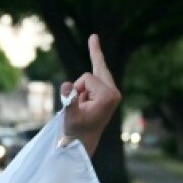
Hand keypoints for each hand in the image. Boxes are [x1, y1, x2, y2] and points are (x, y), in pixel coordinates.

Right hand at [60, 35, 120, 156]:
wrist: (82, 146)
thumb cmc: (75, 132)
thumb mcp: (70, 117)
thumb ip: (69, 100)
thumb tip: (67, 86)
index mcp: (108, 95)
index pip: (87, 77)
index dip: (76, 88)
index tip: (76, 104)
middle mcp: (114, 92)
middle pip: (98, 69)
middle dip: (95, 54)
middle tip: (93, 36)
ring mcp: (113, 94)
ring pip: (93, 76)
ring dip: (82, 88)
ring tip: (81, 106)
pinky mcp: (109, 96)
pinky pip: (98, 78)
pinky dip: (89, 78)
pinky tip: (91, 55)